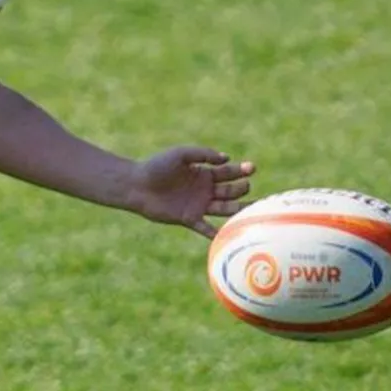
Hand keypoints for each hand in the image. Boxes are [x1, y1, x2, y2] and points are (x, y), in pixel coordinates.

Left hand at [126, 146, 256, 238]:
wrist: (137, 185)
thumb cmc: (157, 166)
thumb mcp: (181, 155)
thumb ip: (203, 154)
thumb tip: (227, 158)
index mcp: (204, 173)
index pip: (229, 172)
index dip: (242, 170)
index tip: (252, 167)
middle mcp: (205, 190)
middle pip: (231, 191)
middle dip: (241, 188)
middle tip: (246, 186)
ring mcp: (198, 205)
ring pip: (225, 209)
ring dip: (238, 209)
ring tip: (253, 209)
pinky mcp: (189, 219)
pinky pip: (207, 228)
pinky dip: (218, 233)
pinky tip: (231, 236)